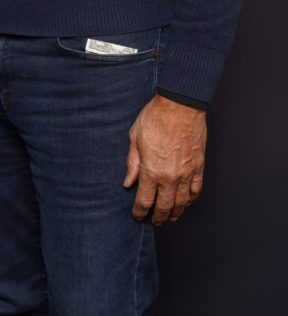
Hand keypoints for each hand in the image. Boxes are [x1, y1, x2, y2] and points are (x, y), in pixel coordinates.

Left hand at [124, 94, 206, 224]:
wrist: (181, 106)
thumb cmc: (156, 118)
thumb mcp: (135, 137)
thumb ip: (132, 163)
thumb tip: (128, 182)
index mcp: (151, 171)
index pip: (145, 201)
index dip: (140, 211)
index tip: (137, 215)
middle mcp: (170, 177)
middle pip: (164, 206)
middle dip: (158, 217)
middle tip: (154, 221)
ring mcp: (187, 174)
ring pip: (181, 202)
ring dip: (175, 212)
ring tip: (171, 217)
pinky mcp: (198, 167)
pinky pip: (196, 190)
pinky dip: (190, 199)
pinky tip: (186, 202)